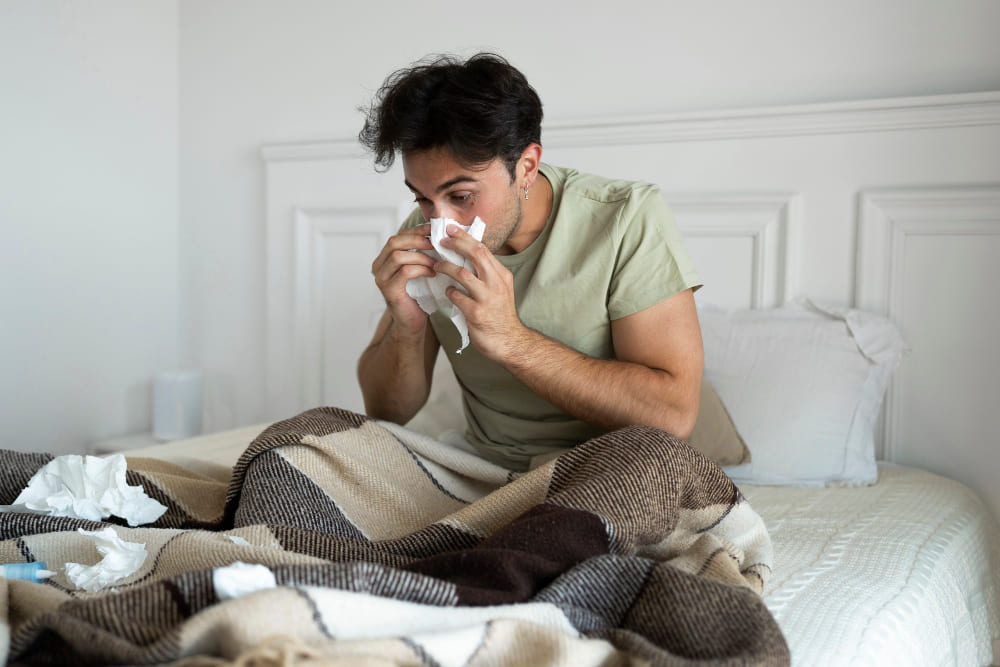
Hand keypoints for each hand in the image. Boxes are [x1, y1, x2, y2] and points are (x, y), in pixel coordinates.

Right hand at [370, 223, 435, 334]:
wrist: (412, 321)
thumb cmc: (418, 295)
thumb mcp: (419, 268)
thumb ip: (421, 252)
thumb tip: (438, 233)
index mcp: (384, 258)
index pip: (398, 236)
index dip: (415, 230)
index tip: (433, 229)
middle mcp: (378, 266)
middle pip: (394, 242)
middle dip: (417, 240)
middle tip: (435, 244)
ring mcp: (381, 278)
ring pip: (398, 256)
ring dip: (421, 257)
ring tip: (436, 262)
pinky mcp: (389, 290)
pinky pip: (404, 272)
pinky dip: (421, 269)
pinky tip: (432, 273)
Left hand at [435, 224, 529, 360]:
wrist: (509, 342)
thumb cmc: (500, 315)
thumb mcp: (500, 289)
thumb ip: (487, 273)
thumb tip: (468, 254)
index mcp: (502, 275)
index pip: (483, 249)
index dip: (465, 237)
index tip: (451, 229)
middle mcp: (497, 284)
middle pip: (476, 254)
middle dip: (456, 244)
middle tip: (441, 241)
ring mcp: (487, 299)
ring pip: (462, 274)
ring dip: (446, 268)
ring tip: (436, 266)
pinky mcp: (477, 314)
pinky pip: (457, 297)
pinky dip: (449, 292)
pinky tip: (447, 292)